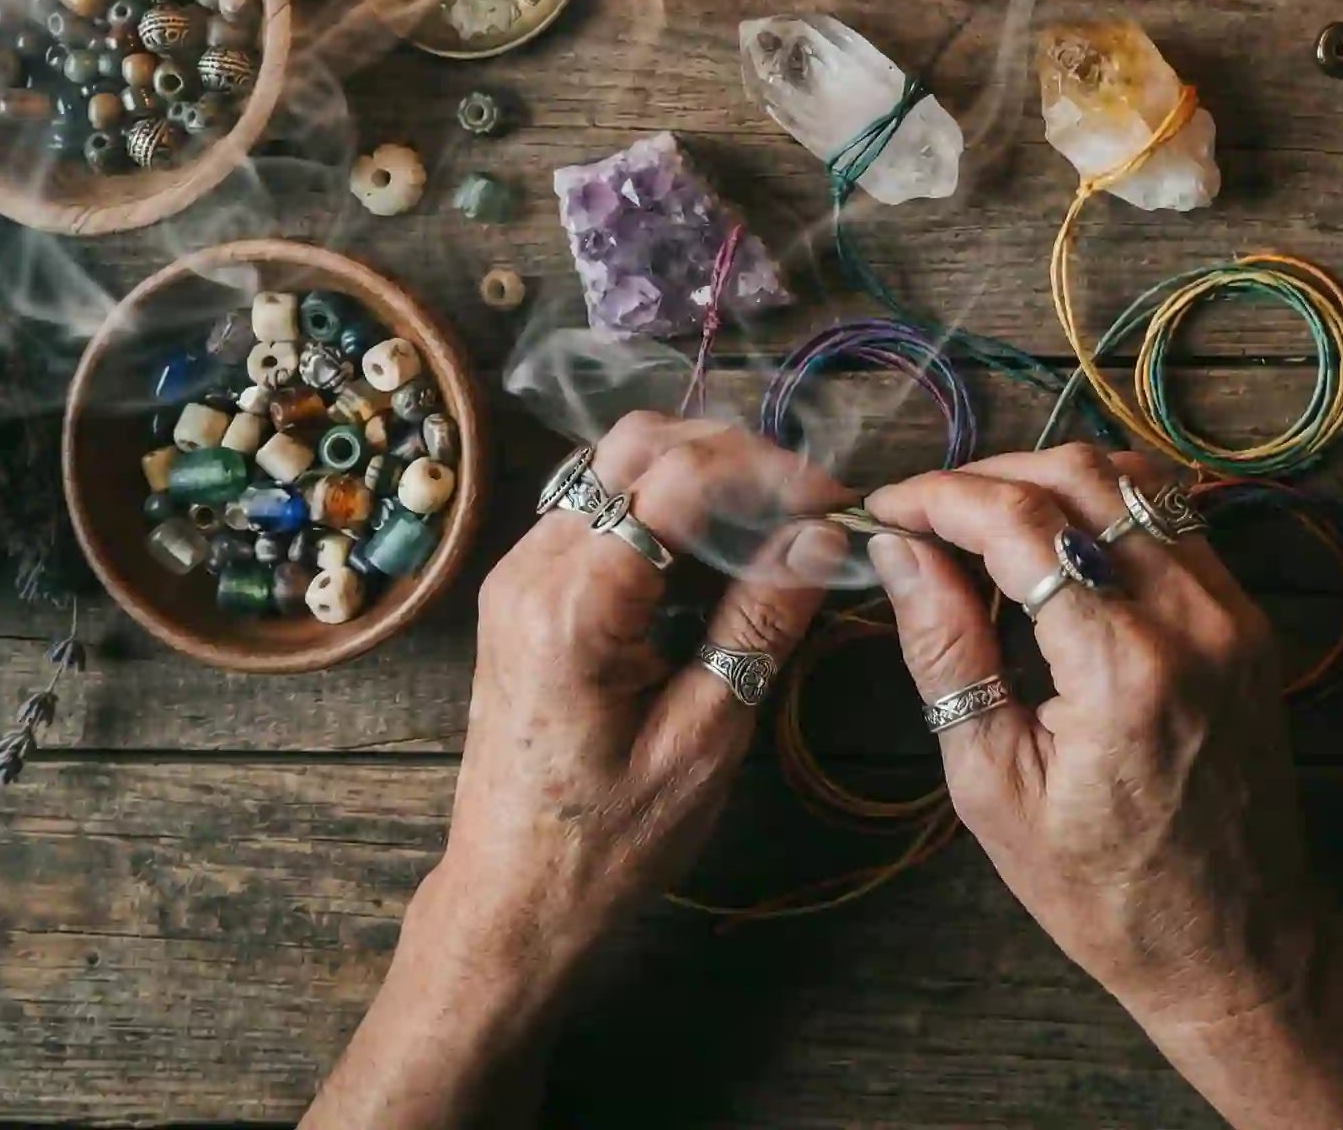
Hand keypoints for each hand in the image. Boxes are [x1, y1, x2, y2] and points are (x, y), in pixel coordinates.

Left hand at [305, 413, 849, 1129]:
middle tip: (806, 510)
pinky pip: (600, 508)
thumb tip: (821, 538)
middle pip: (638, 444)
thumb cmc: (606, 843)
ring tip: (771, 531)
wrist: (510, 898)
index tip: (832, 508)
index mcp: (572, 604)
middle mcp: (531, 567)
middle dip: (734, 457)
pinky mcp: (526, 589)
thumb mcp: (704, 740)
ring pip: (616, 465)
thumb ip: (758, 623)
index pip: (677, 477)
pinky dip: (666, 510)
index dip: (767, 474)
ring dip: (701, 477)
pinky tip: (716, 557)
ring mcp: (520, 572)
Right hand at [864, 446, 1342, 1129]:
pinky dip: (1103, 510)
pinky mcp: (1248, 619)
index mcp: (1123, 668)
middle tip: (925, 513)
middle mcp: (1191, 619)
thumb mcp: (993, 786)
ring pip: (1133, 481)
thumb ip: (946, 650)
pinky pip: (1171, 520)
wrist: (1235, 943)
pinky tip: (1053, 550)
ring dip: (1047, 480)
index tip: (884, 509)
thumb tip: (898, 550)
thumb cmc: (1102, 891)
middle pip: (1080, 475)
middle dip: (988, 474)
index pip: (1018, 523)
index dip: (938, 498)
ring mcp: (1232, 612)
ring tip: (981, 523)